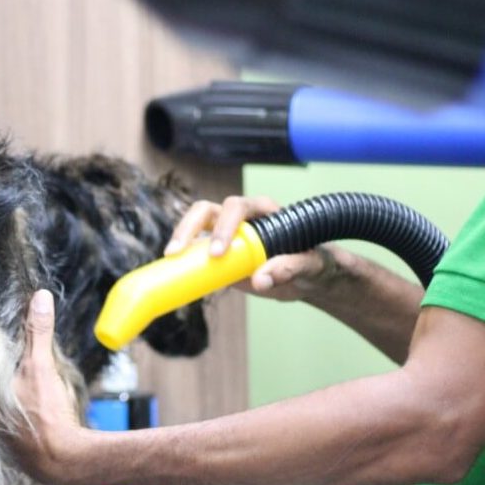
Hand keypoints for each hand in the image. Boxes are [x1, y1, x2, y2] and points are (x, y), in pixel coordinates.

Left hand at [12, 290, 89, 484]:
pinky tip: (25, 408)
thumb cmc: (47, 416)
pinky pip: (5, 421)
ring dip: (1, 393)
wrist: (63, 464)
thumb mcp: (42, 367)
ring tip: (11, 380)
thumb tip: (39, 297)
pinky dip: (12, 412)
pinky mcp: (10, 445)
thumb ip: (38, 332)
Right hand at [164, 195, 338, 301]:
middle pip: (206, 211)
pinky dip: (184, 260)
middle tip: (179, 253)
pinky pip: (196, 252)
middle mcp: (241, 219)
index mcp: (263, 211)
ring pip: (195, 225)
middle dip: (189, 228)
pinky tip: (173, 272)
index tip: (217, 254)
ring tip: (170, 259)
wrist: (309, 278)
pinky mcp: (218, 254)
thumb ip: (292, 267)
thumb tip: (261, 278)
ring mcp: (226, 235)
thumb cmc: (315, 264)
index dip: (224, 227)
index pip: (237, 207)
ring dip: (181, 239)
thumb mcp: (312, 266)